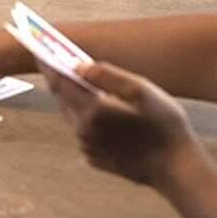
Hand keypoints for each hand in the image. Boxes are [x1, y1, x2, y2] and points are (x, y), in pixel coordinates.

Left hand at [45, 60, 201, 187]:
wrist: (176, 168)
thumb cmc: (164, 125)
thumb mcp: (141, 91)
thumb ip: (108, 75)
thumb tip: (79, 65)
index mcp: (93, 111)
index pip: (60, 82)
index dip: (49, 64)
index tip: (40, 50)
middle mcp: (84, 131)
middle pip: (63, 99)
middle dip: (60, 79)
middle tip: (58, 61)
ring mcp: (88, 148)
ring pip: (73, 116)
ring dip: (74, 99)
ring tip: (79, 82)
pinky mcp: (95, 159)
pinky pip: (84, 132)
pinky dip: (86, 118)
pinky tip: (100, 111)